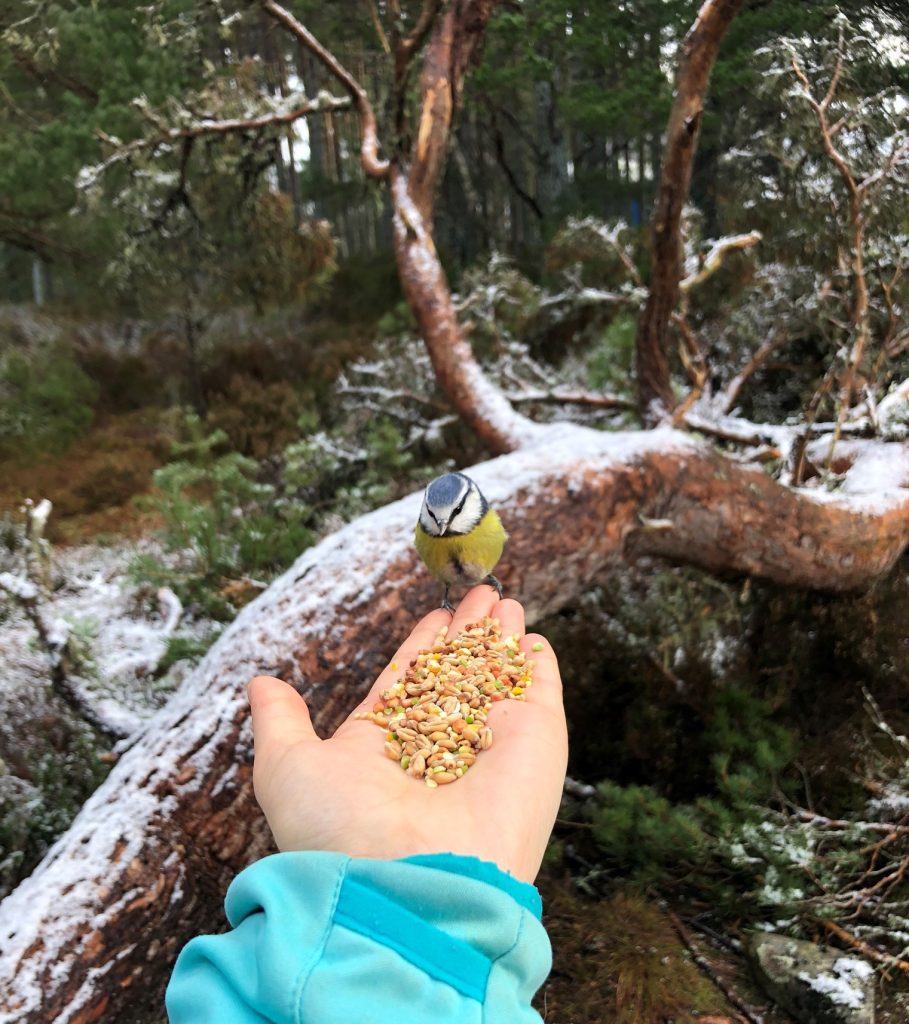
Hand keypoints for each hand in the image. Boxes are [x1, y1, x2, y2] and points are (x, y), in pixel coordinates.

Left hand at [248, 586, 567, 883]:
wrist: (411, 882)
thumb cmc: (340, 830)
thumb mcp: (290, 767)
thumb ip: (280, 721)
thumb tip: (259, 683)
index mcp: (389, 748)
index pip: (411, 683)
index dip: (422, 648)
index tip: (434, 616)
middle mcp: (443, 746)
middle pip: (458, 674)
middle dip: (468, 634)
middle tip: (482, 593)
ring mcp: (492, 745)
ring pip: (498, 677)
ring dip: (503, 638)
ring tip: (506, 601)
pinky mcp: (536, 744)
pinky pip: (540, 695)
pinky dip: (540, 669)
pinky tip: (535, 642)